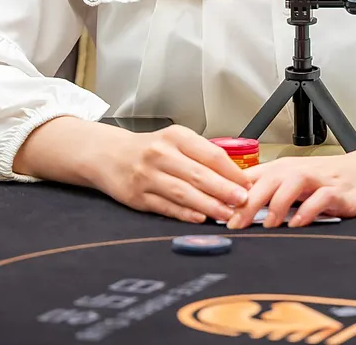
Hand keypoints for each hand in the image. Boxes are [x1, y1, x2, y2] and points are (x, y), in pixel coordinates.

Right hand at [84, 124, 251, 223]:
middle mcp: (160, 154)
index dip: (232, 171)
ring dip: (208, 205)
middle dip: (224, 190)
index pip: (210, 154)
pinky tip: (199, 218)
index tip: (248, 183)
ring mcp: (147, 176)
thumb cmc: (149, 148)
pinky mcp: (137, 196)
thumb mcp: (175, 141)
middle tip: (243, 200)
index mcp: (176, 136)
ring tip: (226, 214)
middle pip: (199, 174)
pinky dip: (184, 213)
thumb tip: (234, 177)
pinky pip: (165, 206)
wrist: (108, 154)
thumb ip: (201, 156)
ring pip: (183, 192)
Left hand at [227, 147, 355, 229]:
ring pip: (292, 183)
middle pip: (267, 179)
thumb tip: (238, 211)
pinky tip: (300, 222)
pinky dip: (309, 210)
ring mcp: (320, 180)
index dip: (232, 193)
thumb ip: (273, 193)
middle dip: (248, 201)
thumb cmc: (333, 179)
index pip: (252, 177)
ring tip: (268, 224)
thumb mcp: (299, 183)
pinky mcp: (340, 192)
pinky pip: (322, 198)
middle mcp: (299, 171)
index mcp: (284, 169)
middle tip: (233, 224)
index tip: (215, 213)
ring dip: (277, 203)